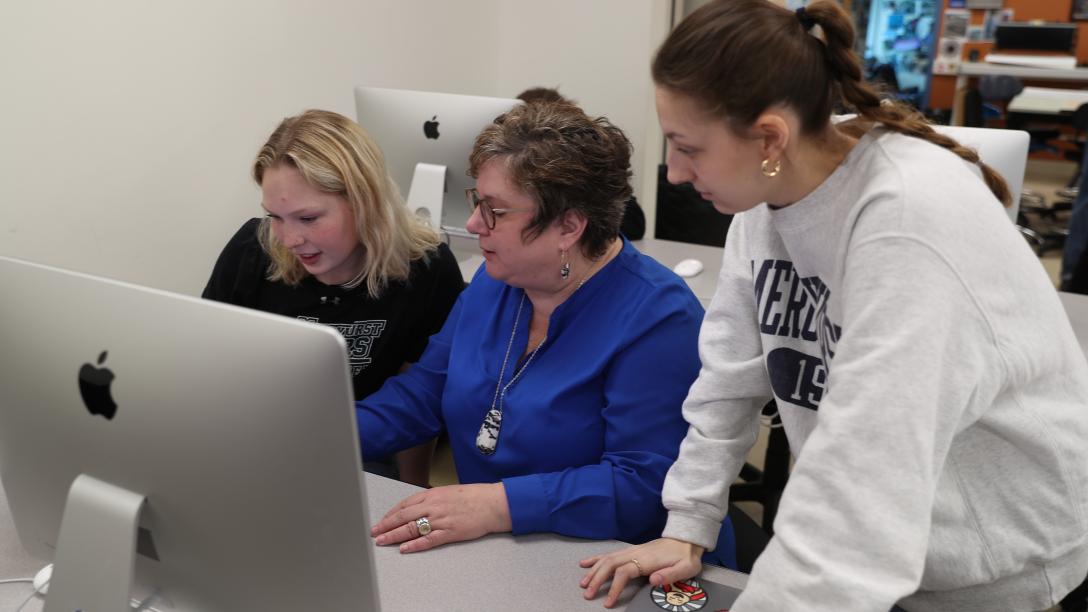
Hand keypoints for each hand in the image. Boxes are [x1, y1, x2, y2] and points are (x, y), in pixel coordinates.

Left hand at [370, 483, 511, 552]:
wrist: (492, 503)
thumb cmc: (473, 497)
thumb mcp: (448, 492)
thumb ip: (432, 499)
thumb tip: (417, 507)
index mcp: (432, 494)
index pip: (404, 504)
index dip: (390, 514)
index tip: (381, 521)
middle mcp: (433, 506)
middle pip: (403, 516)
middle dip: (385, 525)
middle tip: (374, 532)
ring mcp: (441, 519)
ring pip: (411, 528)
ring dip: (394, 535)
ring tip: (383, 541)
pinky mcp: (450, 532)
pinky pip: (428, 539)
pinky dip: (415, 544)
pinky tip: (405, 548)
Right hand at [579, 538, 703, 607]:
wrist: (686, 539)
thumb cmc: (686, 556)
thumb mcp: (685, 568)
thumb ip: (670, 574)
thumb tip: (653, 579)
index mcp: (646, 560)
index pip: (624, 572)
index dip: (614, 587)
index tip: (607, 602)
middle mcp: (636, 553)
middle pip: (610, 564)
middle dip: (597, 579)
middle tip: (587, 594)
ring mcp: (632, 550)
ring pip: (607, 558)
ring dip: (594, 570)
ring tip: (583, 583)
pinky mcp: (632, 550)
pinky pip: (610, 554)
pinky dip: (596, 559)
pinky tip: (585, 563)